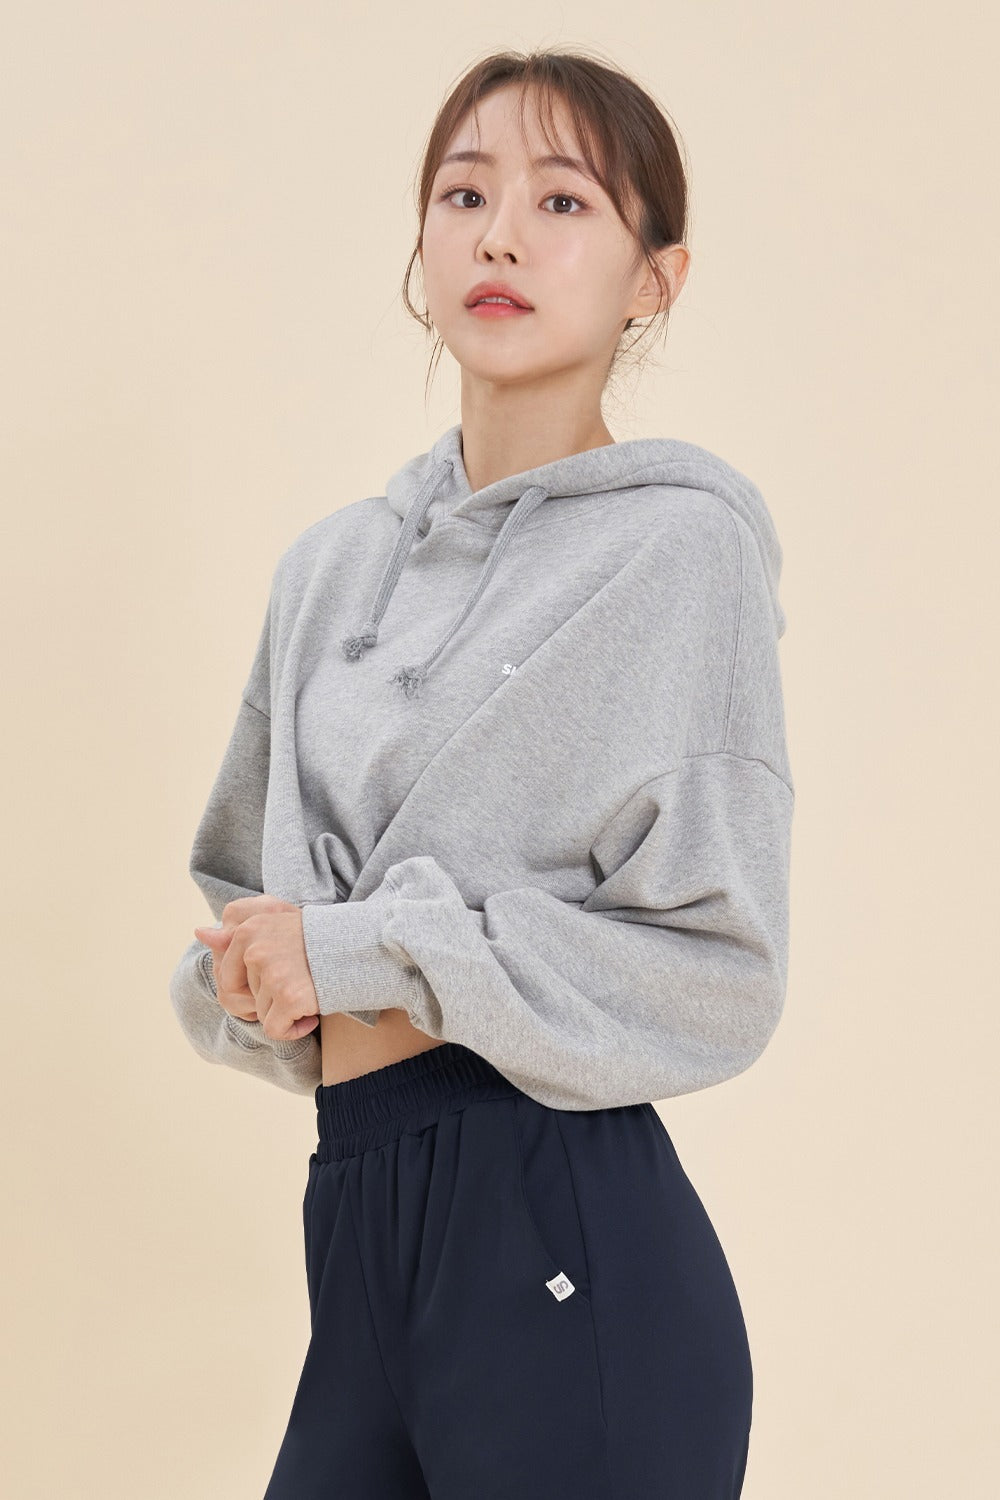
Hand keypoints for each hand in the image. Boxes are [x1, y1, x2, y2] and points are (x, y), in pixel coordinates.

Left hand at [197, 902, 319, 1042]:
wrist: (363, 947)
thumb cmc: (319, 939)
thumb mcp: (276, 924)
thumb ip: (237, 931)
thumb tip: (200, 933)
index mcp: (246, 927)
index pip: (226, 977)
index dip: (250, 987)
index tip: (278, 976)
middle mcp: (254, 946)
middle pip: (241, 996)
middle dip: (266, 1000)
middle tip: (295, 985)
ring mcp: (271, 971)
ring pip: (259, 1013)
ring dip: (283, 1012)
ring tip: (309, 989)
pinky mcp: (288, 995)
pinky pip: (274, 1029)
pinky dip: (293, 1029)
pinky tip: (311, 1014)